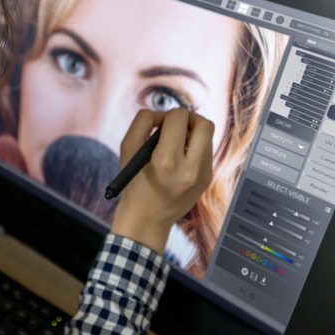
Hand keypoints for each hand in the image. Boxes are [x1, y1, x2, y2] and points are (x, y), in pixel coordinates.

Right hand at [110, 108, 213, 253]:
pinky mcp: (207, 179)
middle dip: (189, 118)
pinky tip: (179, 160)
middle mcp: (190, 169)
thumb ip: (142, 123)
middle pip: (204, 124)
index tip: (158, 125)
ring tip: (174, 146)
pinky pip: (206, 150)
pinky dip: (193, 148)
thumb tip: (162, 114)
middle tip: (176, 126)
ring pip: (207, 136)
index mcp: (167, 162)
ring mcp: (203, 176)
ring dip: (191, 134)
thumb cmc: (134, 183)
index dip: (166, 116)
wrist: (147, 220)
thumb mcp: (127, 150)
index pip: (179, 118)